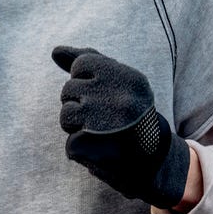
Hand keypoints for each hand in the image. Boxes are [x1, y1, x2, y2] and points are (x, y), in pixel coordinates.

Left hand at [52, 46, 189, 207]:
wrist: (158, 162)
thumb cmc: (133, 116)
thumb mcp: (120, 81)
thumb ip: (87, 60)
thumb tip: (55, 51)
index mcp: (128, 77)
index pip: (82, 64)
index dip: (89, 82)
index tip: (109, 96)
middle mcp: (118, 99)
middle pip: (69, 90)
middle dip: (82, 106)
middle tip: (109, 120)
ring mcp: (104, 124)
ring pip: (66, 116)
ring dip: (79, 129)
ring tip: (105, 135)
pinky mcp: (91, 148)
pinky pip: (71, 145)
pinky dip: (84, 152)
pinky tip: (104, 153)